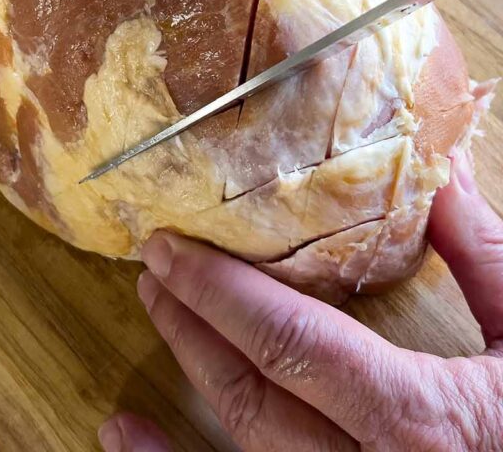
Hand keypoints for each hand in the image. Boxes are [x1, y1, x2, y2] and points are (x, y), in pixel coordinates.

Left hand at [98, 152, 502, 451]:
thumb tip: (439, 172)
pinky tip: (131, 441)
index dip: (222, 295)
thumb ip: (485, 255)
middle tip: (151, 270)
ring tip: (144, 339)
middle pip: (253, 399)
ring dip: (182, 399)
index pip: (295, 345)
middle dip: (192, 328)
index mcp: (423, 422)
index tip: (168, 249)